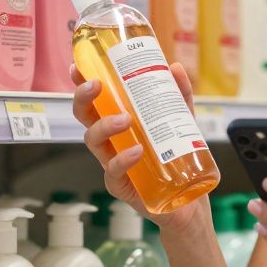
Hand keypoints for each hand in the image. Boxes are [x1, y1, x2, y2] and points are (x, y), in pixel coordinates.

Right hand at [70, 63, 205, 232]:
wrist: (189, 198)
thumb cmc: (177, 155)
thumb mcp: (182, 120)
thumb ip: (178, 95)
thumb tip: (174, 67)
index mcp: (118, 121)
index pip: (95, 100)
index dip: (81, 84)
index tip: (77, 68)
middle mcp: (110, 140)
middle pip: (85, 117)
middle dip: (84, 99)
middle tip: (96, 86)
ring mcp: (112, 162)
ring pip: (93, 141)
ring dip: (105, 126)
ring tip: (125, 120)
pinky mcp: (120, 185)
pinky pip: (112, 171)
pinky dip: (122, 159)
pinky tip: (136, 152)